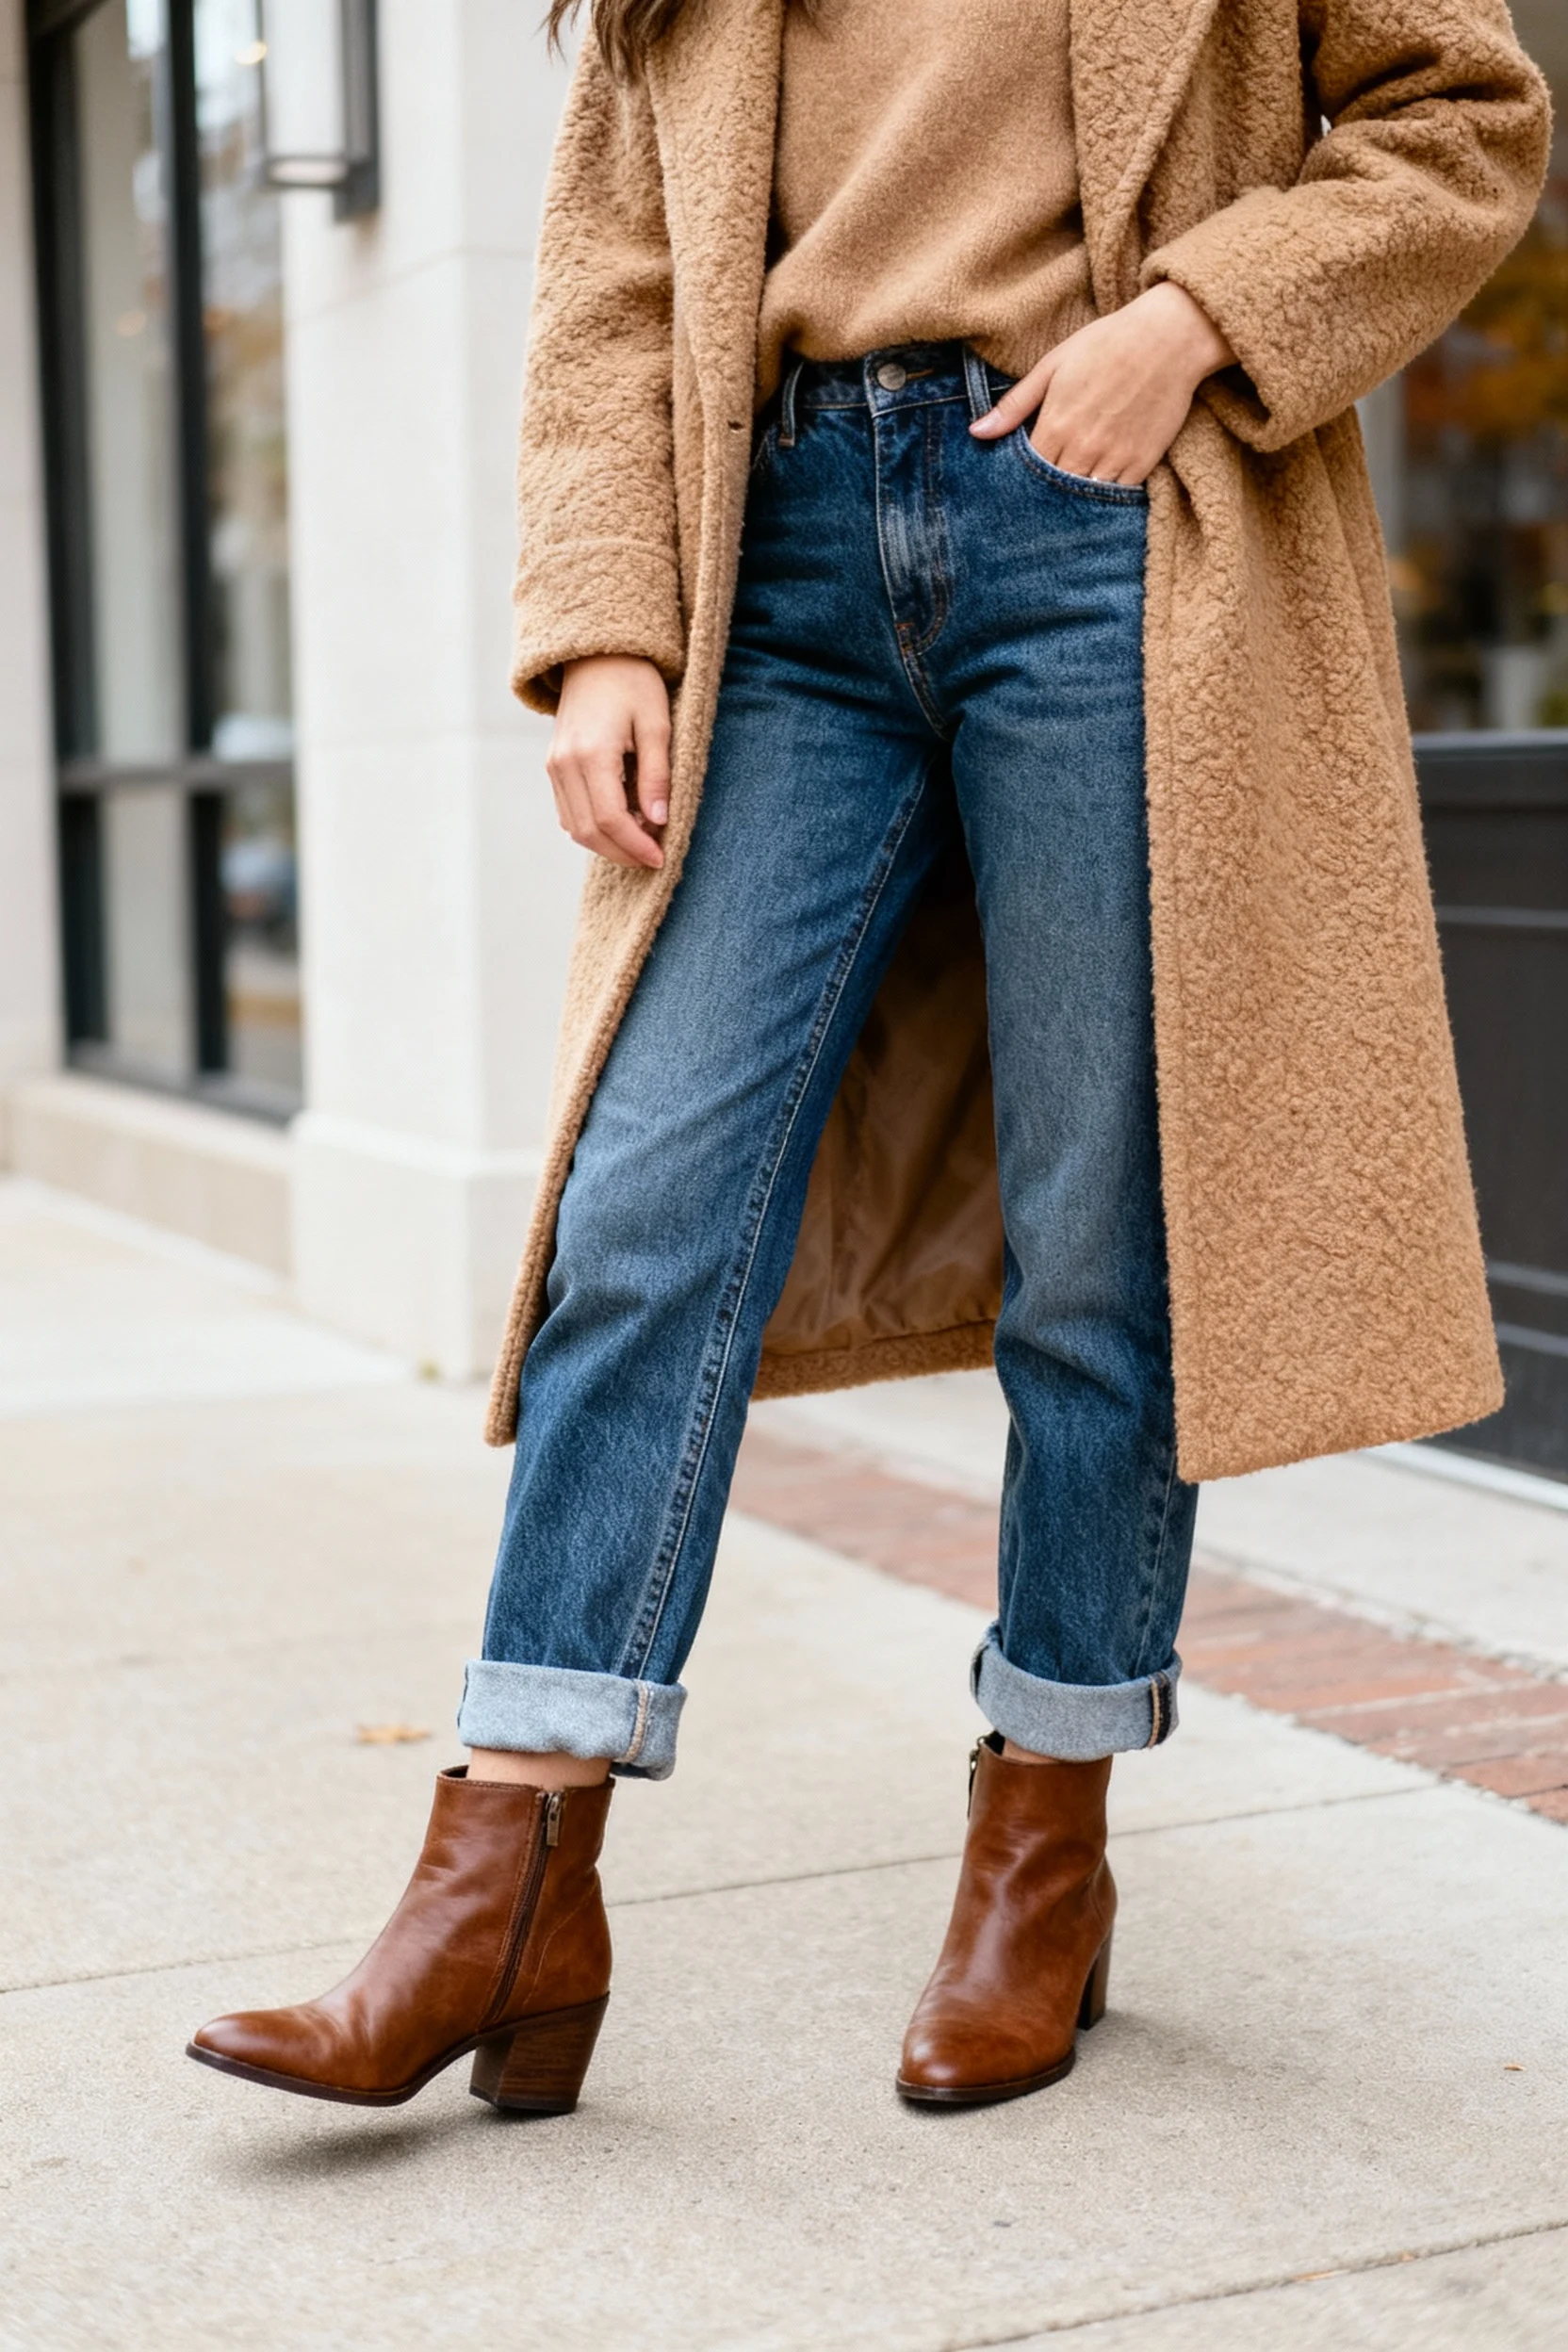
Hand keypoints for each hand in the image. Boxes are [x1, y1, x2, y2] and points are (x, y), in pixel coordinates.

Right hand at [549, 655, 670, 869]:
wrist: (597, 656)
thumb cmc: (633, 684)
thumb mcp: (656, 725)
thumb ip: (656, 776)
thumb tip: (658, 822)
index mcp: (591, 753)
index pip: (609, 819)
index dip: (636, 846)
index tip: (661, 857)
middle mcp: (564, 764)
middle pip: (588, 831)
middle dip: (622, 853)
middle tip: (653, 857)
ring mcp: (554, 766)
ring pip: (574, 827)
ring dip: (607, 844)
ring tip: (641, 841)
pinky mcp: (554, 766)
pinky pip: (568, 812)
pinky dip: (593, 827)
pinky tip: (622, 823)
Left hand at [970, 283, 1233, 485]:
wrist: (1169, 338)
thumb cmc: (1106, 344)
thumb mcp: (1053, 366)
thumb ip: (1014, 404)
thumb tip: (976, 433)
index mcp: (1056, 424)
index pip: (1026, 471)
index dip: (1018, 480)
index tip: (1013, 483)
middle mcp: (1083, 448)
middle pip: (1052, 491)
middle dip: (1041, 496)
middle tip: (1034, 500)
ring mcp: (1114, 458)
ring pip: (1082, 501)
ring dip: (1071, 503)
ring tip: (1062, 502)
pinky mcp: (1142, 464)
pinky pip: (1115, 498)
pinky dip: (1102, 502)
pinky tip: (1093, 498)